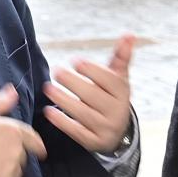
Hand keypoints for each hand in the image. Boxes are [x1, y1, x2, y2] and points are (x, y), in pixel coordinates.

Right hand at [0, 85, 46, 176]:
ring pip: (13, 173)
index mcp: (12, 132)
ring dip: (5, 169)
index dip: (37, 144)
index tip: (40, 150)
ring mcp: (7, 172)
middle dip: (10, 154)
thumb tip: (12, 92)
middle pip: (20, 156)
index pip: (32, 139)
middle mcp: (14, 153)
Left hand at [43, 34, 134, 152]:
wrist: (116, 131)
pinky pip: (77, 132)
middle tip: (56, 71)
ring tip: (48, 88)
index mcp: (123, 93)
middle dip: (74, 83)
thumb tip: (129, 34)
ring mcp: (106, 128)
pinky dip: (62, 122)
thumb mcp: (118, 78)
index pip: (109, 80)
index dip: (92, 70)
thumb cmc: (111, 96)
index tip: (75, 61)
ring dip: (64, 100)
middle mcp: (117, 112)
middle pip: (94, 96)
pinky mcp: (94, 142)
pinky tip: (49, 111)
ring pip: (84, 113)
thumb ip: (120, 57)